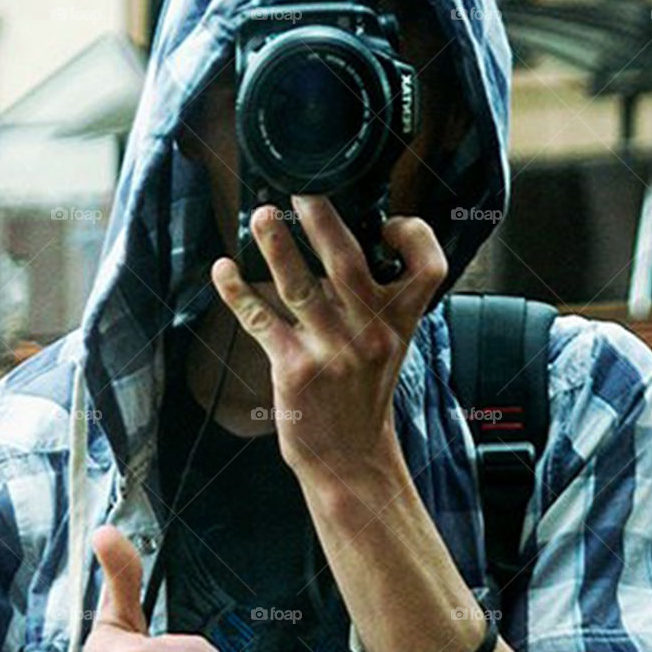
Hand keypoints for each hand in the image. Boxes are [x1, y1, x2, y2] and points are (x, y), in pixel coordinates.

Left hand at [211, 195, 446, 478]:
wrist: (351, 458)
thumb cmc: (363, 395)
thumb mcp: (389, 346)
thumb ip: (373, 301)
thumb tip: (343, 245)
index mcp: (400, 322)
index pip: (429, 267)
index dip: (415, 236)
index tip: (390, 223)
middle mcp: (372, 333)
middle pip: (349, 263)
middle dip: (321, 221)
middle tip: (300, 192)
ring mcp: (333, 351)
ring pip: (300, 286)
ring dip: (276, 247)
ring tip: (260, 216)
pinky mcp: (295, 368)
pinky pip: (261, 319)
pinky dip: (237, 292)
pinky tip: (222, 270)